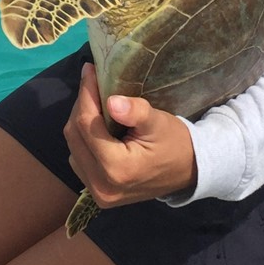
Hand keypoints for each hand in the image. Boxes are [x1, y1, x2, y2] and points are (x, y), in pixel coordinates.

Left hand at [64, 64, 197, 207]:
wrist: (190, 172)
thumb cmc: (176, 144)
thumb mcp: (159, 122)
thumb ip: (135, 112)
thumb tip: (111, 102)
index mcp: (116, 168)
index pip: (87, 124)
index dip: (86, 94)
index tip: (89, 70)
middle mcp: (101, 186)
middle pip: (75, 136)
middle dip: (81, 106)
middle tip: (92, 83)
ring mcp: (98, 193)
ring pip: (73, 147)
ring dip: (80, 123)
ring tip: (95, 103)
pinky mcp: (98, 194)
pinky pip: (79, 160)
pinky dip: (84, 140)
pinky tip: (97, 127)